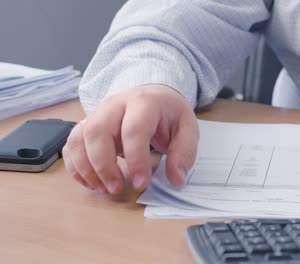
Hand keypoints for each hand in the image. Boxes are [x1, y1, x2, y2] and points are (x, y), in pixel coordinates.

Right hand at [62, 85, 198, 193]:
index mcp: (143, 102)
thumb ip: (184, 153)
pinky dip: (76, 167)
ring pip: (78, 138)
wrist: (153, 95)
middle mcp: (114, 105)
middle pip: (97, 131)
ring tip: (103, 189)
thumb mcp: (187, 128)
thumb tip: (176, 179)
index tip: (141, 184)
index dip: (135, 160)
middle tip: (117, 189)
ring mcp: (97, 113)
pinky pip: (70, 145)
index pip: (133, 130)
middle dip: (103, 166)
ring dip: (86, 168)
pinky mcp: (86, 125)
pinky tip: (92, 183)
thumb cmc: (169, 114)